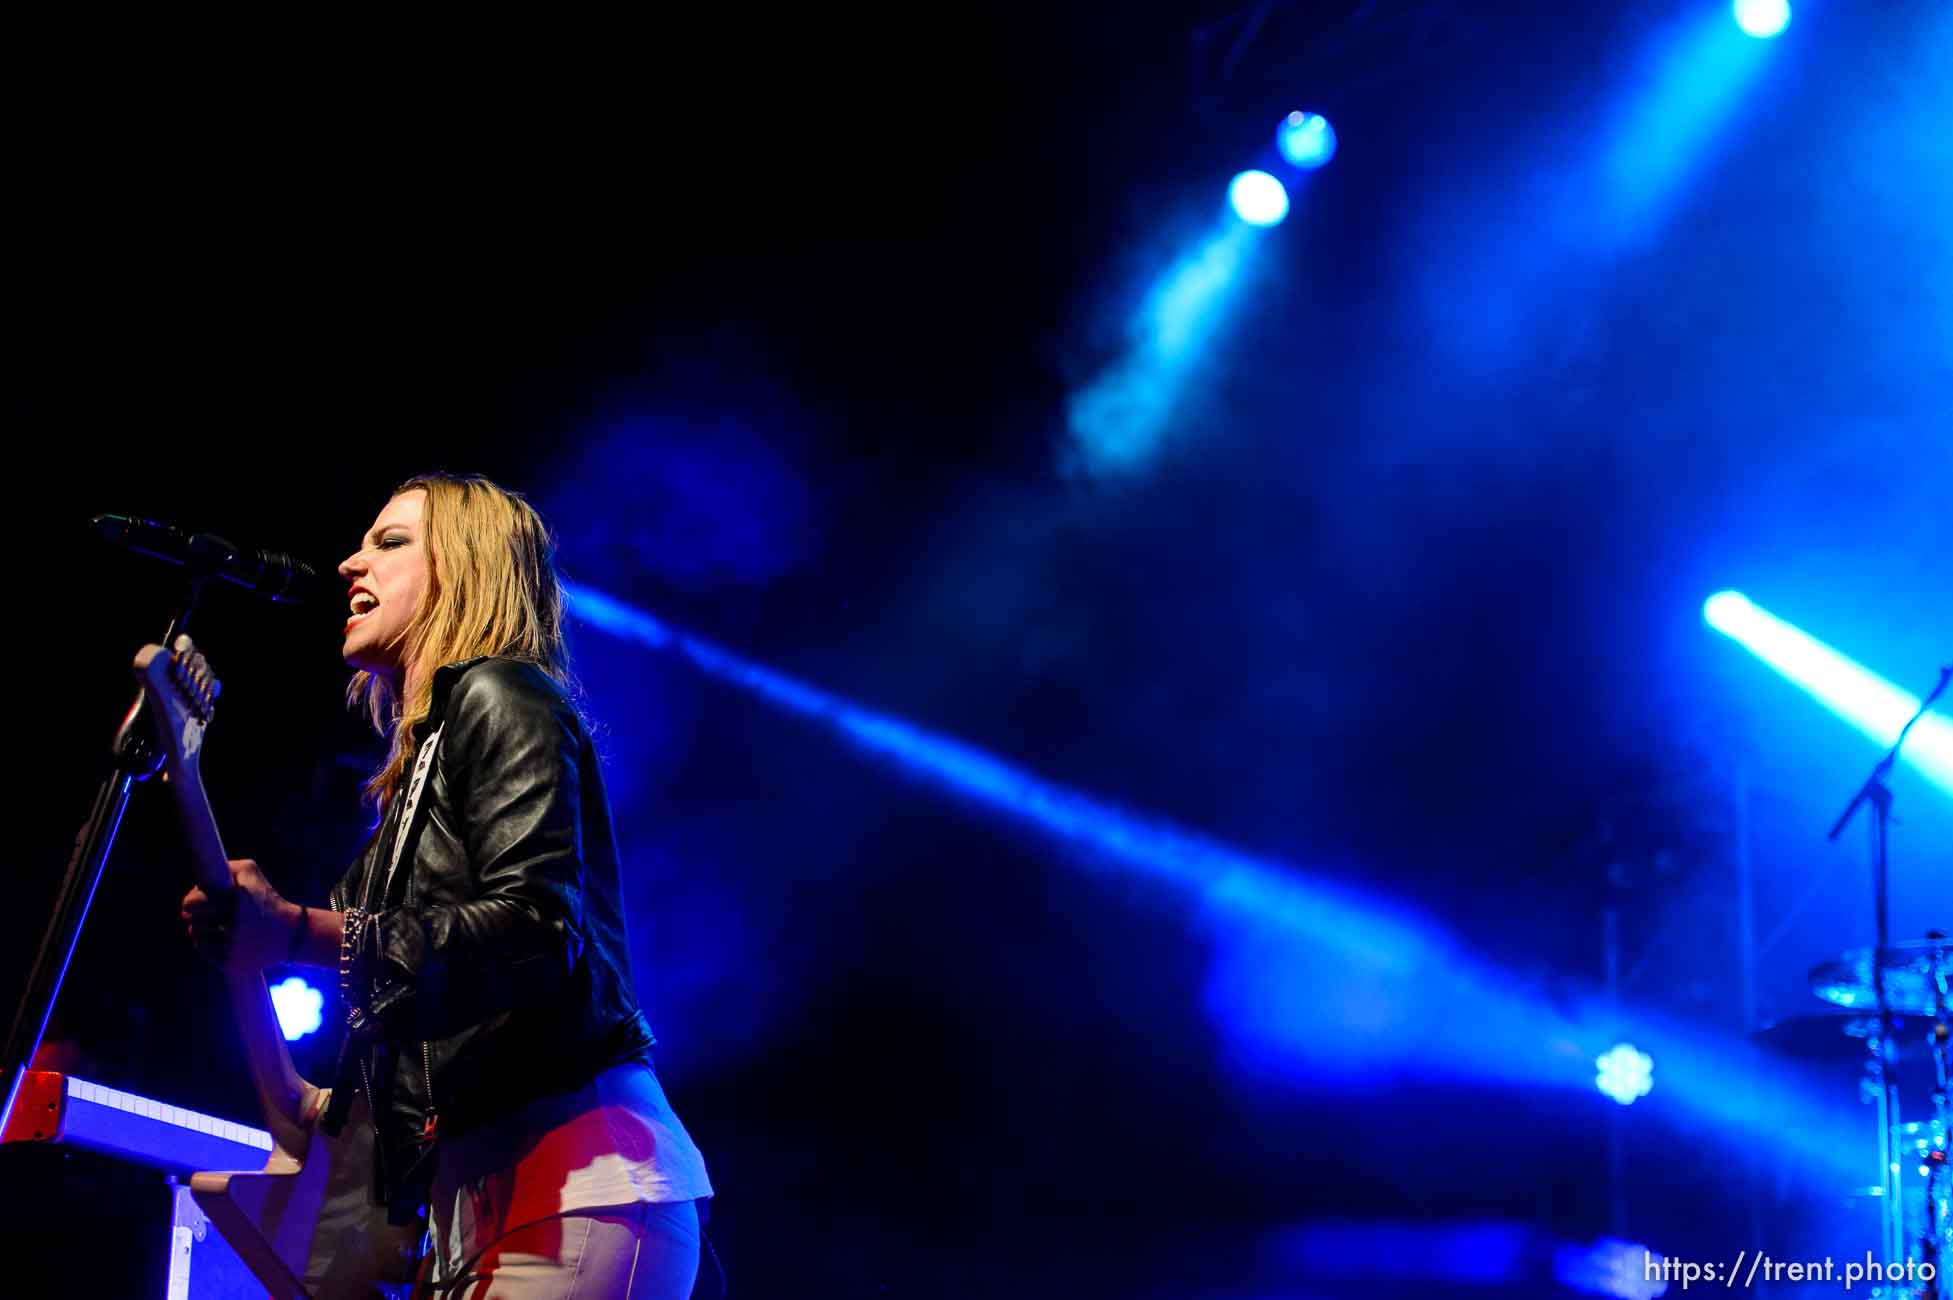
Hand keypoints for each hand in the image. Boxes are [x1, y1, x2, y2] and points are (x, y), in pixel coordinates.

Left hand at [180, 858, 299, 970]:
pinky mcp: (232, 964)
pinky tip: (211, 938)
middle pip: (192, 920)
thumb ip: (227, 867)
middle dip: (189, 915)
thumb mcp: (251, 873)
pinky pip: (205, 951)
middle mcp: (235, 926)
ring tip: (204, 925)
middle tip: (191, 914)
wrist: (290, 934)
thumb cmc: (268, 900)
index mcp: (239, 901)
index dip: (189, 901)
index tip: (190, 902)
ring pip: (196, 936)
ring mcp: (233, 948)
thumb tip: (201, 877)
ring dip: (197, 929)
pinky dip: (204, 944)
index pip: (195, 902)